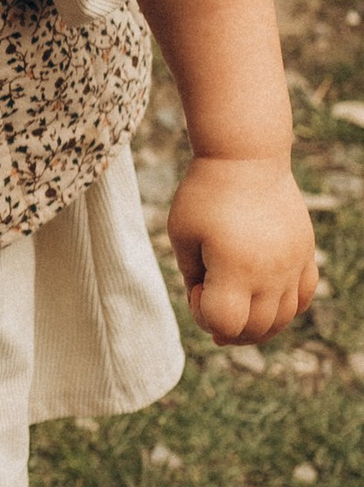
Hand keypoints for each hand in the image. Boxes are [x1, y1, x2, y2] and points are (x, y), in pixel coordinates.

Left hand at [168, 155, 316, 343]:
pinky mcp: (305, 254)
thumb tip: (210, 307)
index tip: (196, 287)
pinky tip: (263, 297)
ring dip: (257, 325)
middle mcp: (271, 273)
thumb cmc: (205, 194)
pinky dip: (284, 308)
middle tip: (210, 300)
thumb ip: (192, 277)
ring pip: (283, 319)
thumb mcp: (182, 236)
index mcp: (236, 269)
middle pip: (255, 329)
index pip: (225, 324)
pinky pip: (303, 297)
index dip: (204, 316)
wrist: (246, 158)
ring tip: (236, 305)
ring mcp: (293, 264)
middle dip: (228, 327)